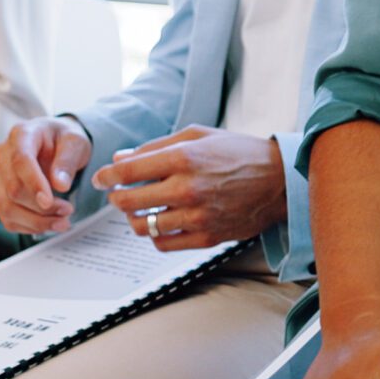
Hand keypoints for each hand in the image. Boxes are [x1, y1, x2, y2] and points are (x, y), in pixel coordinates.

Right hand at [0, 117, 94, 232]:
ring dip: (36, 221)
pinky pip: (7, 218)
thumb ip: (67, 161)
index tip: (49, 201)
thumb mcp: (75, 142)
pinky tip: (48, 224)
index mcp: (22, 135)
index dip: (33, 184)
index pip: (20, 161)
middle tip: (67, 211)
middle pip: (12, 189)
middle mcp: (3, 154)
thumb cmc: (64, 140)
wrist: (56, 143)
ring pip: (7, 207)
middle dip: (41, 207)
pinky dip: (29, 226)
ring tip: (62, 221)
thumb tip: (60, 185)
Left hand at [92, 125, 287, 250]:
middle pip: (129, 201)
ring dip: (134, 218)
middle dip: (116, 197)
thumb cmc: (238, 152)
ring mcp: (197, 216)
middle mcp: (188, 188)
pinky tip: (160, 222)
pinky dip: (154, 235)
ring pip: (143, 226)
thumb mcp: (198, 136)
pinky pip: (163, 243)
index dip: (107, 175)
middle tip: (117, 194)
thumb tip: (120, 158)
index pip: (129, 171)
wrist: (278, 181)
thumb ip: (156, 147)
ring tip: (139, 210)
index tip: (101, 178)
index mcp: (184, 158)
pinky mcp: (206, 236)